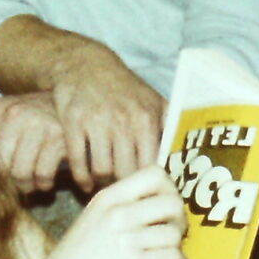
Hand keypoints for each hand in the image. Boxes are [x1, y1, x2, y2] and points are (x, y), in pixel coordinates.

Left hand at [0, 93, 70, 194]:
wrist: (71, 105)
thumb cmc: (32, 121)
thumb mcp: (6, 120)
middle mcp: (15, 112)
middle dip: (8, 181)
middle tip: (15, 183)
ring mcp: (38, 122)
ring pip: (20, 173)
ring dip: (26, 186)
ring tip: (30, 183)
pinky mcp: (58, 135)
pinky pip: (43, 174)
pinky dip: (43, 184)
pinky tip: (45, 180)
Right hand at [24, 165, 188, 258]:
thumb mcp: (94, 219)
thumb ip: (122, 207)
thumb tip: (163, 202)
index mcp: (108, 198)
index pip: (155, 174)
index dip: (169, 190)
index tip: (166, 208)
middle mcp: (117, 214)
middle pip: (172, 203)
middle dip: (180, 219)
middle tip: (173, 234)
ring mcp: (125, 241)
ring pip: (174, 233)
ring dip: (179, 246)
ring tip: (171, 255)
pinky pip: (173, 258)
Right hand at [50, 55, 166, 191]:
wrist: (86, 64)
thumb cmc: (124, 88)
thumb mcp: (151, 100)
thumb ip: (169, 125)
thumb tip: (186, 153)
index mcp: (146, 118)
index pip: (150, 166)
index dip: (148, 183)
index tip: (145, 191)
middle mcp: (122, 121)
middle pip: (125, 172)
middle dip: (125, 187)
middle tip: (123, 194)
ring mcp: (96, 121)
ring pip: (101, 170)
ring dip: (102, 184)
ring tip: (106, 188)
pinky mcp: (73, 121)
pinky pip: (78, 160)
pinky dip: (81, 177)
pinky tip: (86, 182)